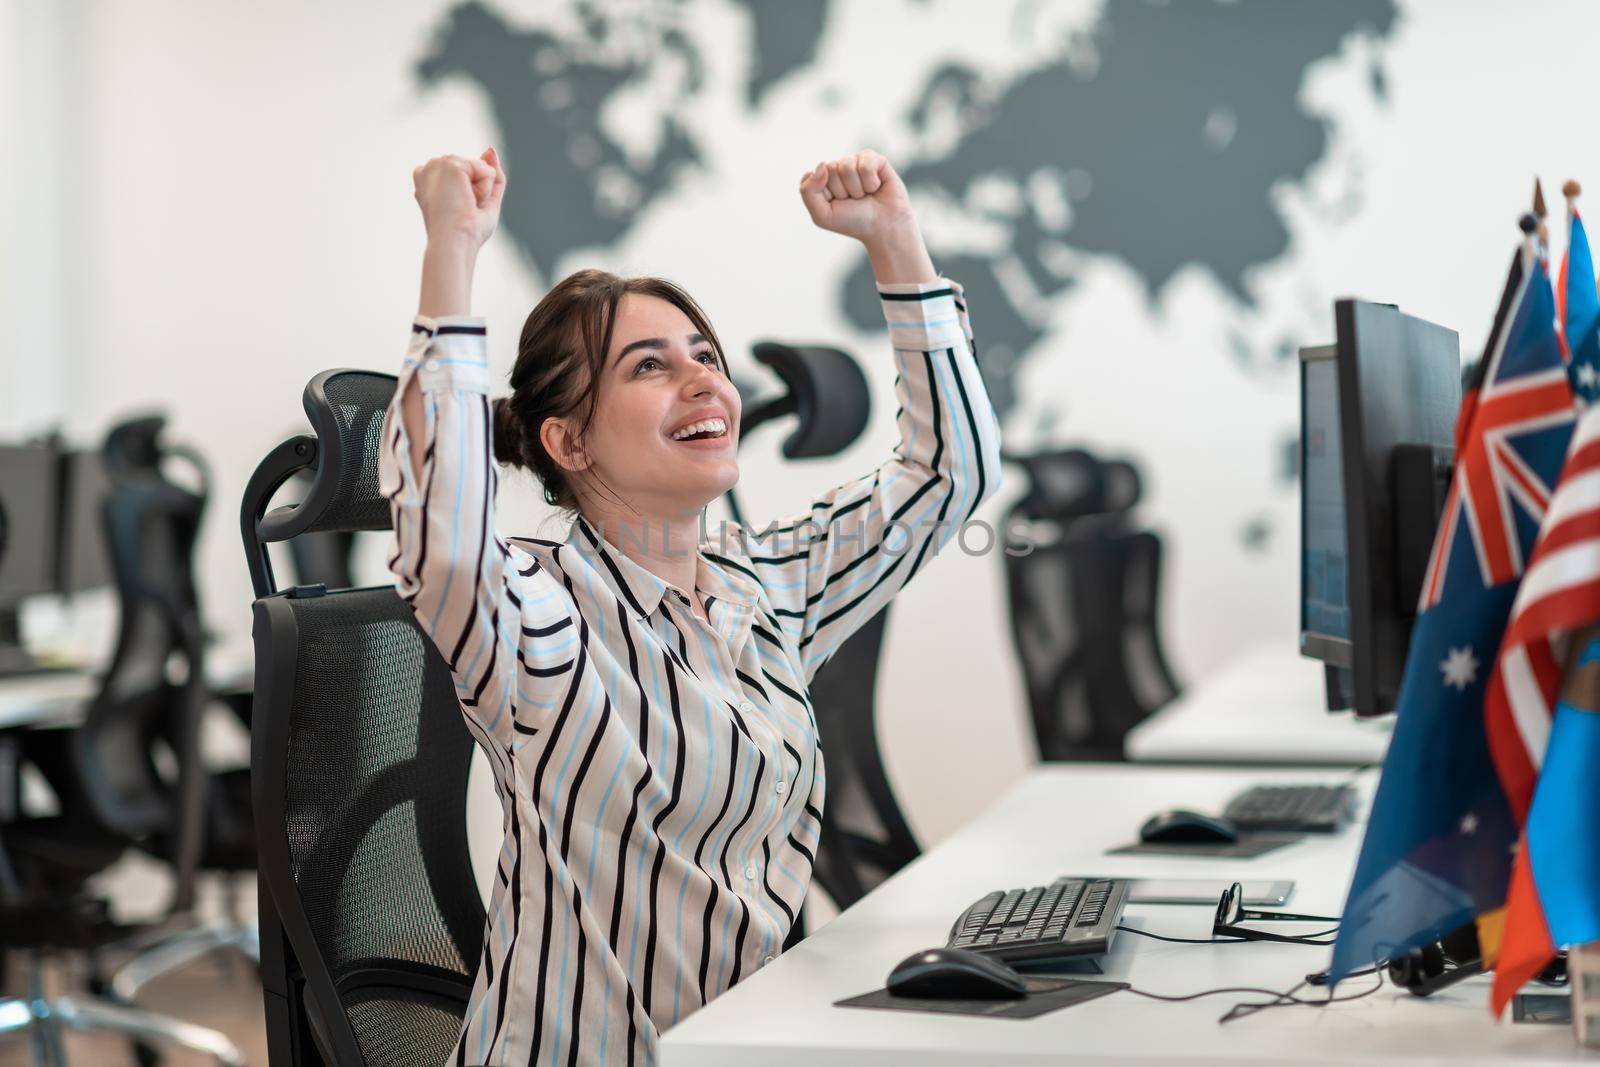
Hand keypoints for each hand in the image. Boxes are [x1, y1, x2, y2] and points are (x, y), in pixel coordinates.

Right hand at [412, 148, 505, 248]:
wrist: (454, 242)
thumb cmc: (466, 232)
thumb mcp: (484, 200)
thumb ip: (490, 173)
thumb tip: (490, 149)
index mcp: (428, 180)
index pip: (466, 174)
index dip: (473, 195)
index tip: (457, 212)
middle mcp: (429, 169)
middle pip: (474, 169)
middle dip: (479, 191)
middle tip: (463, 210)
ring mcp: (437, 164)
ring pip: (481, 168)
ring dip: (482, 190)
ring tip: (464, 205)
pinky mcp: (449, 164)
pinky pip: (486, 170)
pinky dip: (485, 189)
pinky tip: (467, 200)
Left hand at [799, 150, 916, 247]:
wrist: (883, 228)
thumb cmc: (852, 222)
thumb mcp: (822, 215)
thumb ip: (808, 191)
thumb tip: (821, 164)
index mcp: (822, 178)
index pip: (812, 175)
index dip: (824, 194)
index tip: (836, 204)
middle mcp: (838, 167)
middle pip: (830, 168)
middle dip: (842, 191)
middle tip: (853, 201)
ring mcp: (857, 161)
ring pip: (847, 166)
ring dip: (857, 188)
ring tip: (864, 195)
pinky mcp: (875, 159)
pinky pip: (866, 164)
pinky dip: (871, 182)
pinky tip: (876, 187)